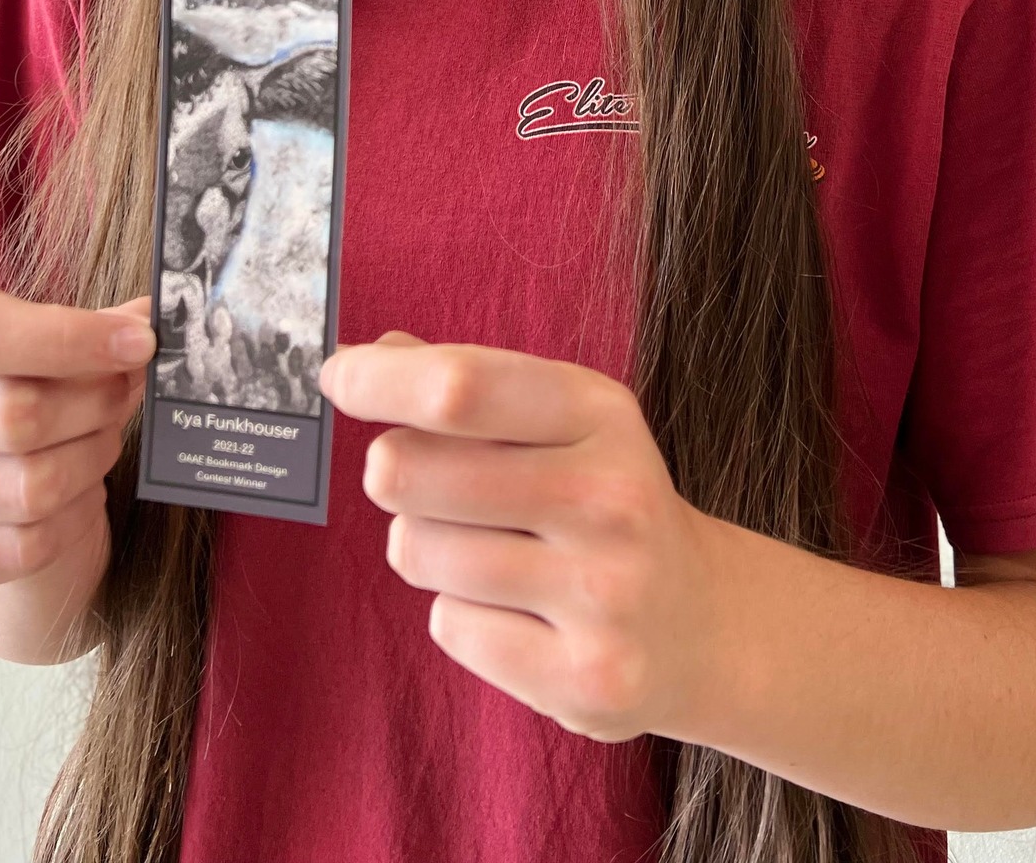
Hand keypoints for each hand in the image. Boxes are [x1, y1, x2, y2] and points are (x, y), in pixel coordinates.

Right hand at [0, 286, 154, 600]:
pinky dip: (71, 522)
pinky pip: (22, 546)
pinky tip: (74, 499)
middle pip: (15, 415)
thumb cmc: (29, 396)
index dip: (68, 339)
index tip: (141, 345)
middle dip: (95, 408)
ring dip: (89, 464)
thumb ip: (105, 329)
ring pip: (29, 486)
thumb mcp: (58, 348)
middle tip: (122, 401)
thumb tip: (154, 320)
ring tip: (98, 447)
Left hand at [319, 333, 724, 742]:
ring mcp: (601, 595)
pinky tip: (519, 610)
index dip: (377, 380)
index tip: (337, 377)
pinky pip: (450, 626)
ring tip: (489, 549)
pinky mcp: (584, 680)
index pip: (458, 387)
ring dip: (426, 546)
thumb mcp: (561, 417)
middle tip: (428, 481)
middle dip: (392, 471)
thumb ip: (469, 381)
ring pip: (418, 551)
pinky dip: (461, 614)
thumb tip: (371, 355)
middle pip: (409, 470)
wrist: (698, 620)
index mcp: (599, 413)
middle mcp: (608, 498)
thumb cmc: (600, 496)